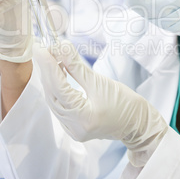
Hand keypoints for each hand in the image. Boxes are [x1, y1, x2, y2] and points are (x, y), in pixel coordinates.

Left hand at [34, 40, 167, 166]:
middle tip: (44, 50)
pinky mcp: (73, 127)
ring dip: (50, 79)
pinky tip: (57, 75)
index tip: (41, 48)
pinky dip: (56, 90)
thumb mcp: (101, 81)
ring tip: (50, 59)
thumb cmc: (126, 103)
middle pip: (53, 95)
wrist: (138, 123)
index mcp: (84, 118)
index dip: (48, 66)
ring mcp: (73, 130)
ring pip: (54, 101)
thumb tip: (61, 47)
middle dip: (47, 71)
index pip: (59, 88)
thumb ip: (77, 66)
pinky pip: (59, 106)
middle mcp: (74, 127)